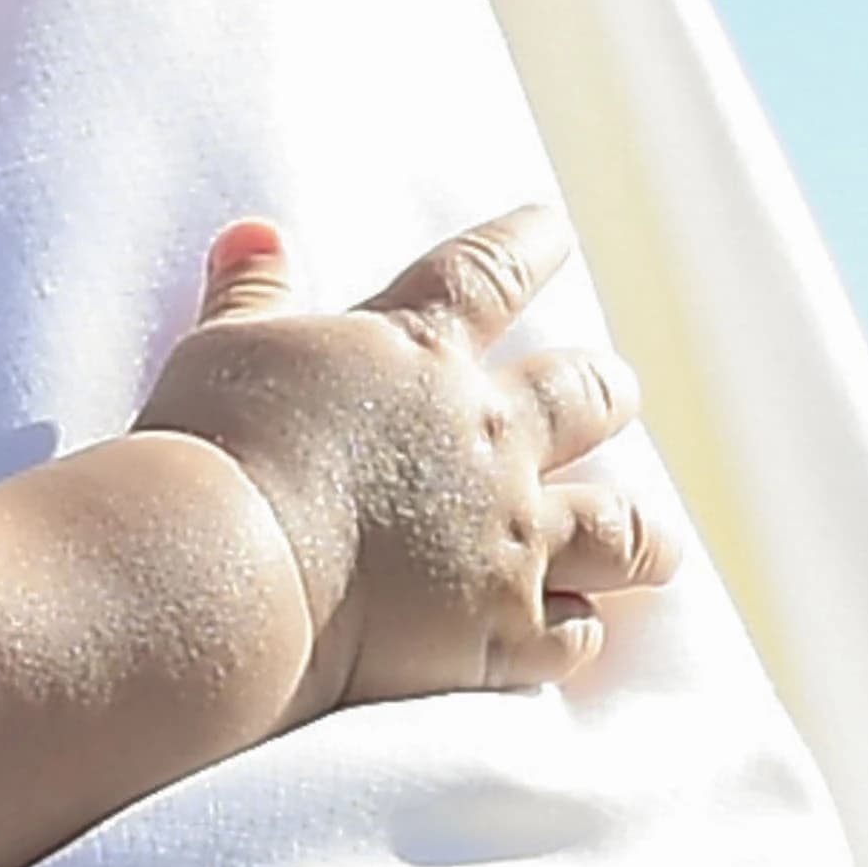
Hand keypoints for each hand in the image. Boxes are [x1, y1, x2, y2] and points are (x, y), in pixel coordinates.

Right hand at [135, 205, 671, 721]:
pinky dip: (577, 632)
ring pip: (620, 529)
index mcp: (420, 353)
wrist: (224, 575)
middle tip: (613, 391)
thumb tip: (255, 234)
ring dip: (642, 533)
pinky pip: (570, 636)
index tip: (553, 230)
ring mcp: (505, 542)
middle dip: (606, 390)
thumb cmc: (211, 452)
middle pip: (588, 395)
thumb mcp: (221, 353)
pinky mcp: (495, 635)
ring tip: (656, 543)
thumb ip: (252, 295)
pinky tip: (576, 632)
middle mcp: (489, 440)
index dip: (528, 244)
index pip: (492, 271)